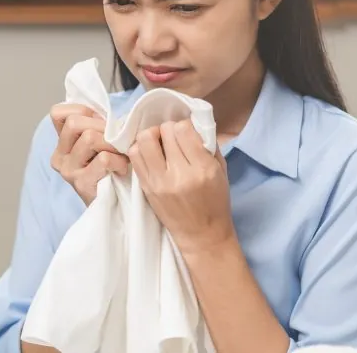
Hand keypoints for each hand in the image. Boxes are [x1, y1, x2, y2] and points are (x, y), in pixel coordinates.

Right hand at [50, 103, 128, 205]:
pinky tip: (122, 168)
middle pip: (76, 123)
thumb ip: (96, 125)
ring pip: (90, 137)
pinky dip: (119, 160)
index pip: (58, 113)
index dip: (84, 112)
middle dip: (102, 126)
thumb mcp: (101, 142)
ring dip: (113, 143)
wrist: (118, 204)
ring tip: (121, 155)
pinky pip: (103, 159)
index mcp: (61, 144)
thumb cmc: (113, 169)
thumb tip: (106, 110)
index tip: (101, 124)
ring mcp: (69, 172)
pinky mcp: (82, 184)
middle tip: (116, 141)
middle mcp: (59, 157)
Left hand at [128, 119, 234, 253]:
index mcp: (202, 169)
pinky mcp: (146, 188)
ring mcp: (159, 182)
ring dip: (151, 136)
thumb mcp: (221, 171)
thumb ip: (207, 145)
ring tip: (159, 144)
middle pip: (164, 132)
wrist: (201, 234)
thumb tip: (192, 122)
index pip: (183, 129)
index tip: (186, 133)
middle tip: (172, 138)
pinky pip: (135, 157)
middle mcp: (180, 174)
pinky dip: (141, 150)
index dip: (184, 126)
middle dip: (168, 129)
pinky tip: (151, 155)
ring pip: (144, 141)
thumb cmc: (215, 201)